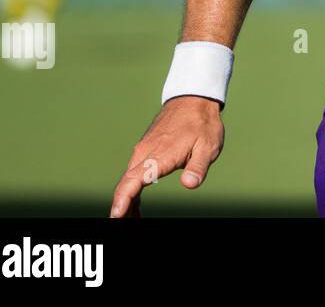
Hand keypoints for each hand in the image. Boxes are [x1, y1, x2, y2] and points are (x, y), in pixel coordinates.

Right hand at [110, 96, 224, 216]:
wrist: (193, 99)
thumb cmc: (202, 124)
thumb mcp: (208, 146)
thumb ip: (198, 166)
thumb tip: (189, 184)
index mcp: (159, 155)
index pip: (134, 180)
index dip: (123, 199)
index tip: (116, 215)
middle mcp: (145, 153)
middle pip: (125, 185)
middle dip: (121, 207)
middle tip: (122, 225)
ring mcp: (142, 151)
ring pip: (127, 180)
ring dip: (126, 201)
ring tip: (131, 220)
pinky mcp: (145, 150)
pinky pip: (133, 174)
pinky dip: (131, 191)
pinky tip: (135, 204)